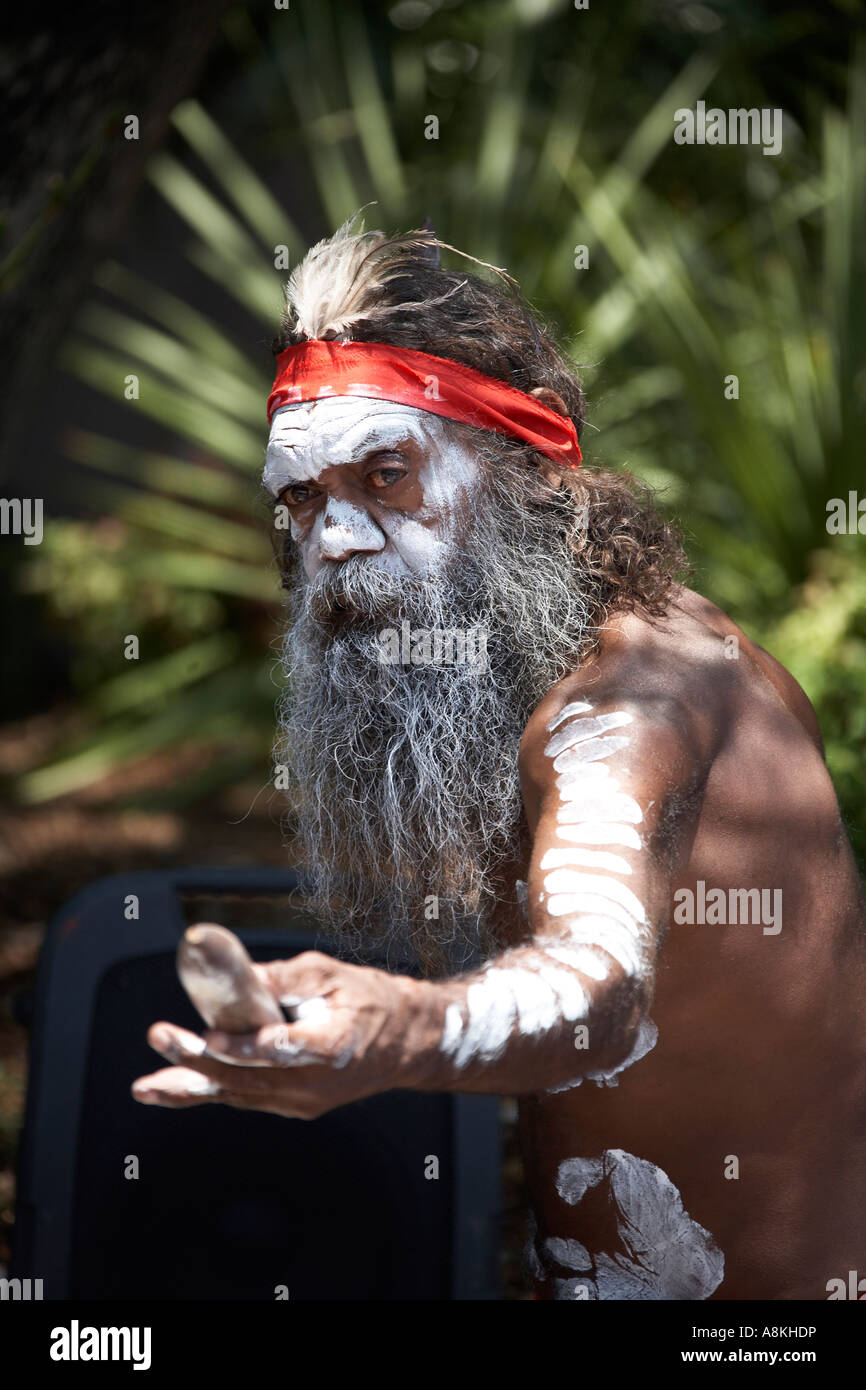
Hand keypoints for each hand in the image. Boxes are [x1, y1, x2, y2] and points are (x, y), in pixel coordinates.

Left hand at [132, 951, 431, 1119]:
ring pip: (240, 1096)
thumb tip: (235, 976)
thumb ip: (282, 978)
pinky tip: (173, 1088)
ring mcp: (304, 1100)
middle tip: (162, 1037)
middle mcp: (316, 1082)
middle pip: (249, 1077)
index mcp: (333, 1046)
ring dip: (191, 1087)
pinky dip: (209, 1093)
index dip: (243, 1046)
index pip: (281, 1049)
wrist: (407, 1042)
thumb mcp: (331, 974)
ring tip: (147, 1086)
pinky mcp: (295, 1105)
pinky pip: (246, 1099)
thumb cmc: (372, 1001)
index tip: (210, 1036)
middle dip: (198, 1059)